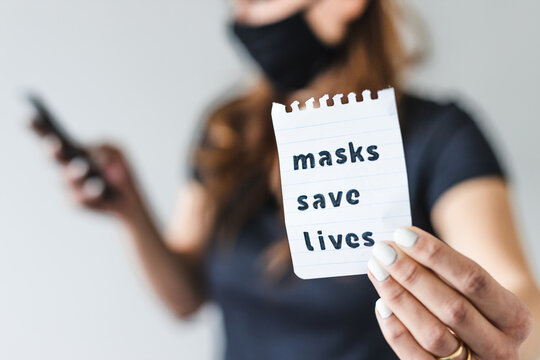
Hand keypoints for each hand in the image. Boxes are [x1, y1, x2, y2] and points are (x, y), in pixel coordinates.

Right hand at [44, 136, 142, 220]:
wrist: (127, 197)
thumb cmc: (117, 169)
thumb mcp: (115, 151)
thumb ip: (105, 147)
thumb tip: (97, 156)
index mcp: (69, 150)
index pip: (50, 136)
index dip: (39, 127)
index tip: (33, 116)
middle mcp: (64, 166)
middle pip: (55, 157)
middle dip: (54, 150)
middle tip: (55, 143)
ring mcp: (69, 185)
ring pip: (68, 178)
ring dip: (75, 172)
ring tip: (83, 167)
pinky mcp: (77, 202)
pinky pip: (82, 197)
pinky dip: (92, 191)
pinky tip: (98, 186)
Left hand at [367, 226, 533, 359]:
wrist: (484, 348)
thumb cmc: (474, 308)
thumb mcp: (473, 291)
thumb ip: (444, 270)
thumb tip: (402, 243)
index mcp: (513, 317)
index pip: (473, 279)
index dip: (436, 255)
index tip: (404, 234)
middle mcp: (500, 347)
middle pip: (452, 308)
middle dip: (412, 275)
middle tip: (384, 251)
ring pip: (432, 334)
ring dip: (399, 298)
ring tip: (377, 271)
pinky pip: (413, 356)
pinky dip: (395, 328)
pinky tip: (381, 303)